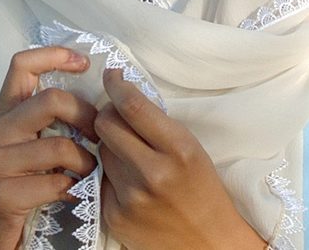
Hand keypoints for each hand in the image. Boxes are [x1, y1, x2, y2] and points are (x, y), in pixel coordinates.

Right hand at [0, 47, 98, 249]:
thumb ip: (46, 123)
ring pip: (60, 146)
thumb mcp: (23, 148)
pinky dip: (74, 189)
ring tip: (88, 172)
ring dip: (86, 162)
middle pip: (51, 100)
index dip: (55, 55)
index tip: (84, 63)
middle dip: (87, 116)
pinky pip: (56, 182)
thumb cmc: (11, 187)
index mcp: (2, 115)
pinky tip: (72, 195)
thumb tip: (95, 101)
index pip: (22, 65)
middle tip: (100, 136)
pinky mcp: (3, 194)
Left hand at [95, 69, 267, 249]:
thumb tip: (122, 96)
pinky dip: (110, 176)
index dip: (116, 85)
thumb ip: (157, 125)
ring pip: (100, 151)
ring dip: (111, 148)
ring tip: (132, 158)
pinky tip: (130, 184)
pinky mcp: (114, 216)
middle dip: (108, 115)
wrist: (209, 243)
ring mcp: (130, 197)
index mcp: (178, 149)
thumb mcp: (192, 149)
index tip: (112, 75)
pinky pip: (100, 180)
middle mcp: (152, 173)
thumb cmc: (203, 190)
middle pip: (105, 125)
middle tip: (118, 117)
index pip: (132, 106)